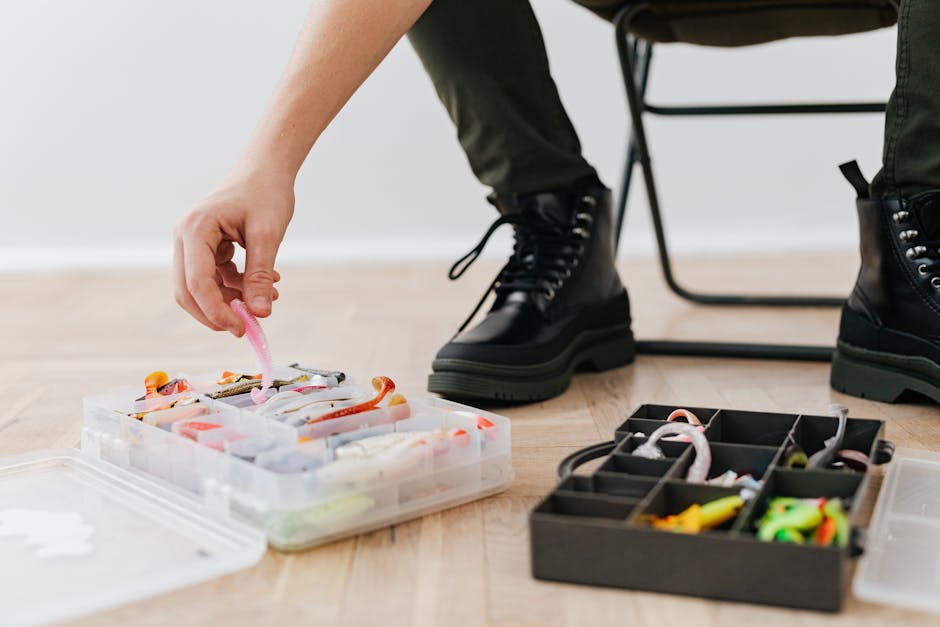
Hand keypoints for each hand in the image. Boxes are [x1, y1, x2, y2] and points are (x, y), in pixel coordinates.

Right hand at [173, 168, 293, 334]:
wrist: (266, 169)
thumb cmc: (266, 193)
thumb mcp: (267, 235)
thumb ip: (260, 275)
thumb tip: (259, 314)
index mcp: (195, 230)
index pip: (196, 283)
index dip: (217, 312)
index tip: (242, 329)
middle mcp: (185, 237)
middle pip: (189, 291)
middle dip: (217, 313)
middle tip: (247, 328)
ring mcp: (192, 243)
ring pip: (201, 288)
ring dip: (231, 300)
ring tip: (269, 297)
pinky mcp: (205, 248)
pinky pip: (214, 278)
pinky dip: (236, 287)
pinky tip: (267, 283)